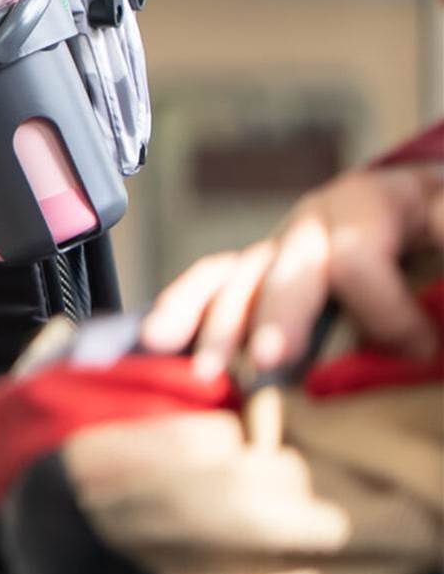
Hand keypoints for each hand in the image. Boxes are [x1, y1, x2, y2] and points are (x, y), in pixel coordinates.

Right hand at [140, 164, 443, 375]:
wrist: (425, 226)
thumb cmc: (435, 231)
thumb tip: (438, 247)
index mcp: (371, 202)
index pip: (356, 257)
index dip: (384, 309)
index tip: (420, 350)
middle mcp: (315, 219)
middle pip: (287, 267)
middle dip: (277, 316)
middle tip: (271, 360)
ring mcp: (280, 247)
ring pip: (239, 280)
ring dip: (221, 327)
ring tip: (207, 371)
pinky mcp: (257, 274)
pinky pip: (210, 285)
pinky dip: (184, 310)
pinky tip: (158, 340)